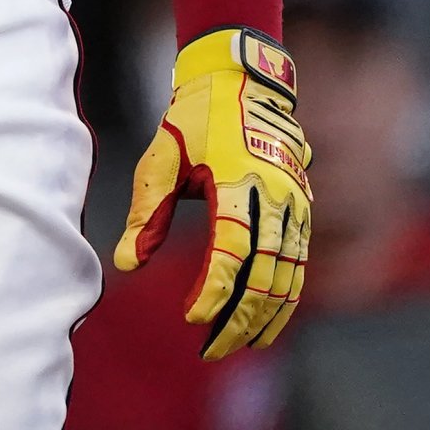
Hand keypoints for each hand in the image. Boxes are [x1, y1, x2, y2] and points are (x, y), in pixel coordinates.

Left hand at [116, 26, 312, 358]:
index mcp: (236, 180)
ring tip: (241, 346)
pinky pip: (299, 260)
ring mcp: (295, 201)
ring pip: (290, 273)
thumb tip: (127, 262)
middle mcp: (275, 195)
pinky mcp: (302, 205)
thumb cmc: (193, 117)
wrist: (242, 78)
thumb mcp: (160, 157)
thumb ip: (146, 212)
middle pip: (266, 273)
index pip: (231, 251)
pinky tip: (269, 319)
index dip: (214, 290)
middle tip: (212, 351)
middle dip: (241, 319)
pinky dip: (286, 294)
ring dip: (268, 315)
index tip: (192, 319)